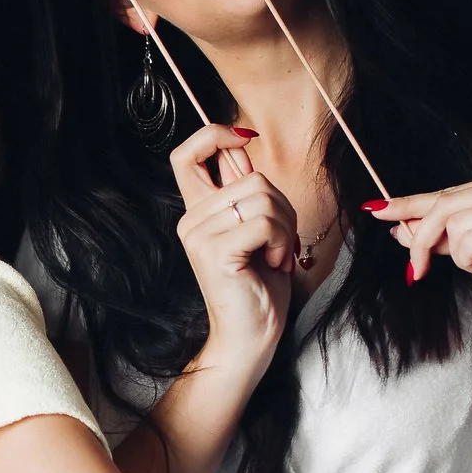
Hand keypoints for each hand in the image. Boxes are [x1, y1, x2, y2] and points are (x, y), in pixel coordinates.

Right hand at [168, 123, 297, 371]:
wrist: (251, 337)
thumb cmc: (259, 287)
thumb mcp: (257, 231)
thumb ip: (248, 194)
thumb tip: (245, 151)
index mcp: (197, 212)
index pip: (186, 154)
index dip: (214, 135)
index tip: (244, 139)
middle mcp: (190, 220)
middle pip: (251, 177)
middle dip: (282, 207)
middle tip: (280, 243)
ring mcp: (199, 235)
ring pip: (262, 198)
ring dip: (285, 228)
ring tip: (276, 256)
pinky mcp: (214, 251)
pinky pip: (265, 222)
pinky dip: (282, 242)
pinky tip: (274, 263)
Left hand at [368, 167, 471, 347]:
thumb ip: (445, 237)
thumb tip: (401, 228)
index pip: (448, 192)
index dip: (409, 204)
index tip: (377, 209)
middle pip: (444, 206)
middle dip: (421, 240)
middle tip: (417, 271)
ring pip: (453, 226)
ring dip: (460, 257)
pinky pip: (468, 243)